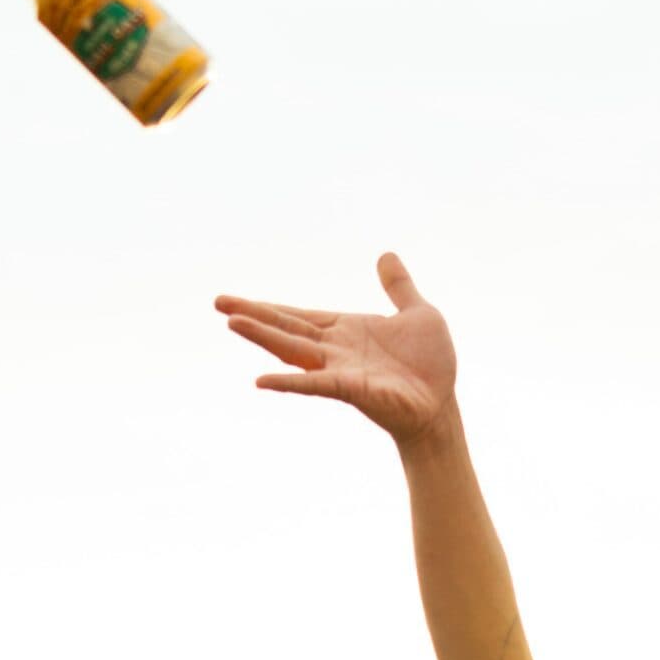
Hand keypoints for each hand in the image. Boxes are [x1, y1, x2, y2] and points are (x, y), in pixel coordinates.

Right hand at [216, 253, 457, 443]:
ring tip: (233, 323)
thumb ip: (398, 287)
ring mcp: (339, 369)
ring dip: (263, 336)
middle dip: (253, 314)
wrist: (441, 404)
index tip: (234, 300)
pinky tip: (261, 380)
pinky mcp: (350, 388)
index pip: (299, 315)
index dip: (268, 306)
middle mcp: (335, 348)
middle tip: (218, 303)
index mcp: (345, 329)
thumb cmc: (430, 365)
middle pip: (286, 327)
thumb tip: (386, 255)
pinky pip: (314, 384)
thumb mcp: (418, 313)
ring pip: (293, 349)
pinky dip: (288, 381)